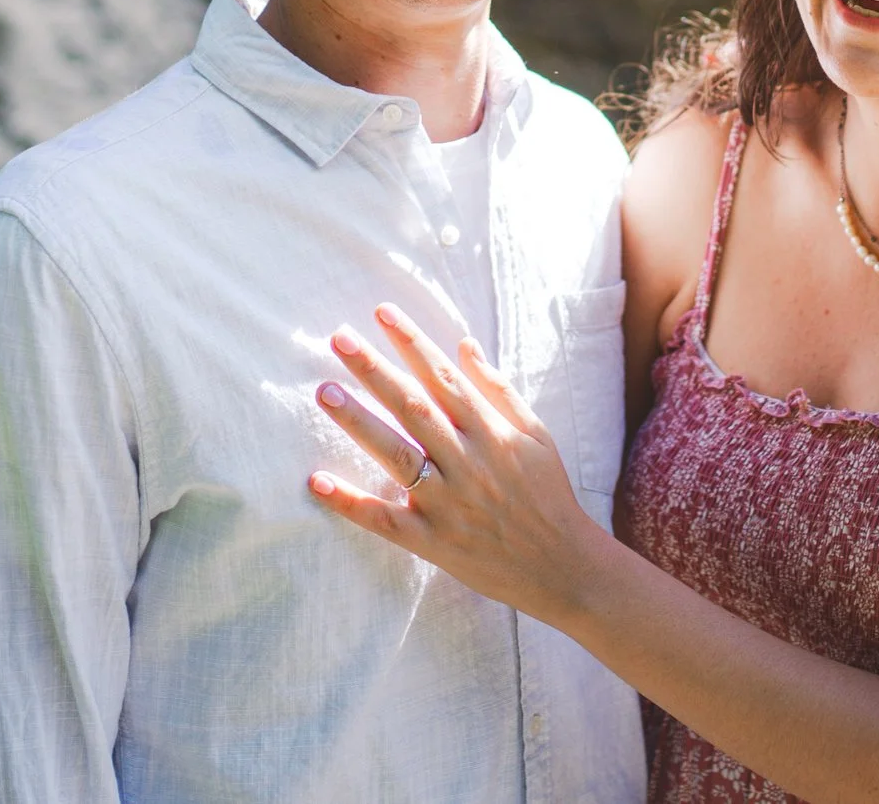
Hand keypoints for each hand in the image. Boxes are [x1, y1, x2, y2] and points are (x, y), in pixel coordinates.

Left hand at [309, 303, 608, 624]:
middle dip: (375, 370)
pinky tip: (317, 481)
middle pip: (414, 407)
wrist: (560, 566)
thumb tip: (463, 344)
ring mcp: (447, 503)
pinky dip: (351, 502)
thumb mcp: (536, 434)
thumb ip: (498, 389)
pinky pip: (385, 520)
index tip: (382, 313)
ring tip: (326, 392)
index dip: (412, 342)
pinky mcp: (432, 541)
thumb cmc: (547, 493)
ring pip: (397, 456)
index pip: (444, 377)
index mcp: (492, 432)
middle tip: (340, 338)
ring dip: (359, 423)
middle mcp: (467, 462)